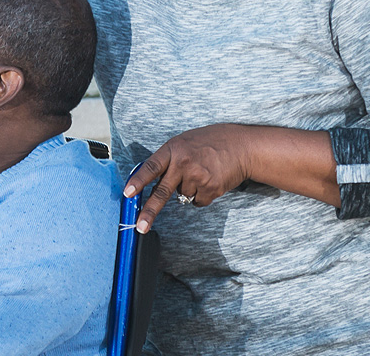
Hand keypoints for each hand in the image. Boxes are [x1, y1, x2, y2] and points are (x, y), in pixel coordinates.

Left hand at [123, 123, 253, 232]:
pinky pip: (198, 201)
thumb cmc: (208, 142)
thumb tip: (151, 182)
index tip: (127, 194)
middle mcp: (183, 164)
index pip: (150, 168)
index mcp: (172, 150)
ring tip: (200, 173)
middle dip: (149, 212)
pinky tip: (209, 180)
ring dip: (188, 189)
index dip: (138, 181)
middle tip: (140, 226)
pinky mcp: (211, 189)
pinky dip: (201, 195)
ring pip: (182, 196)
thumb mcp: (183, 143)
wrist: (241, 146)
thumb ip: (167, 160)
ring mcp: (198, 178)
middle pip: (162, 192)